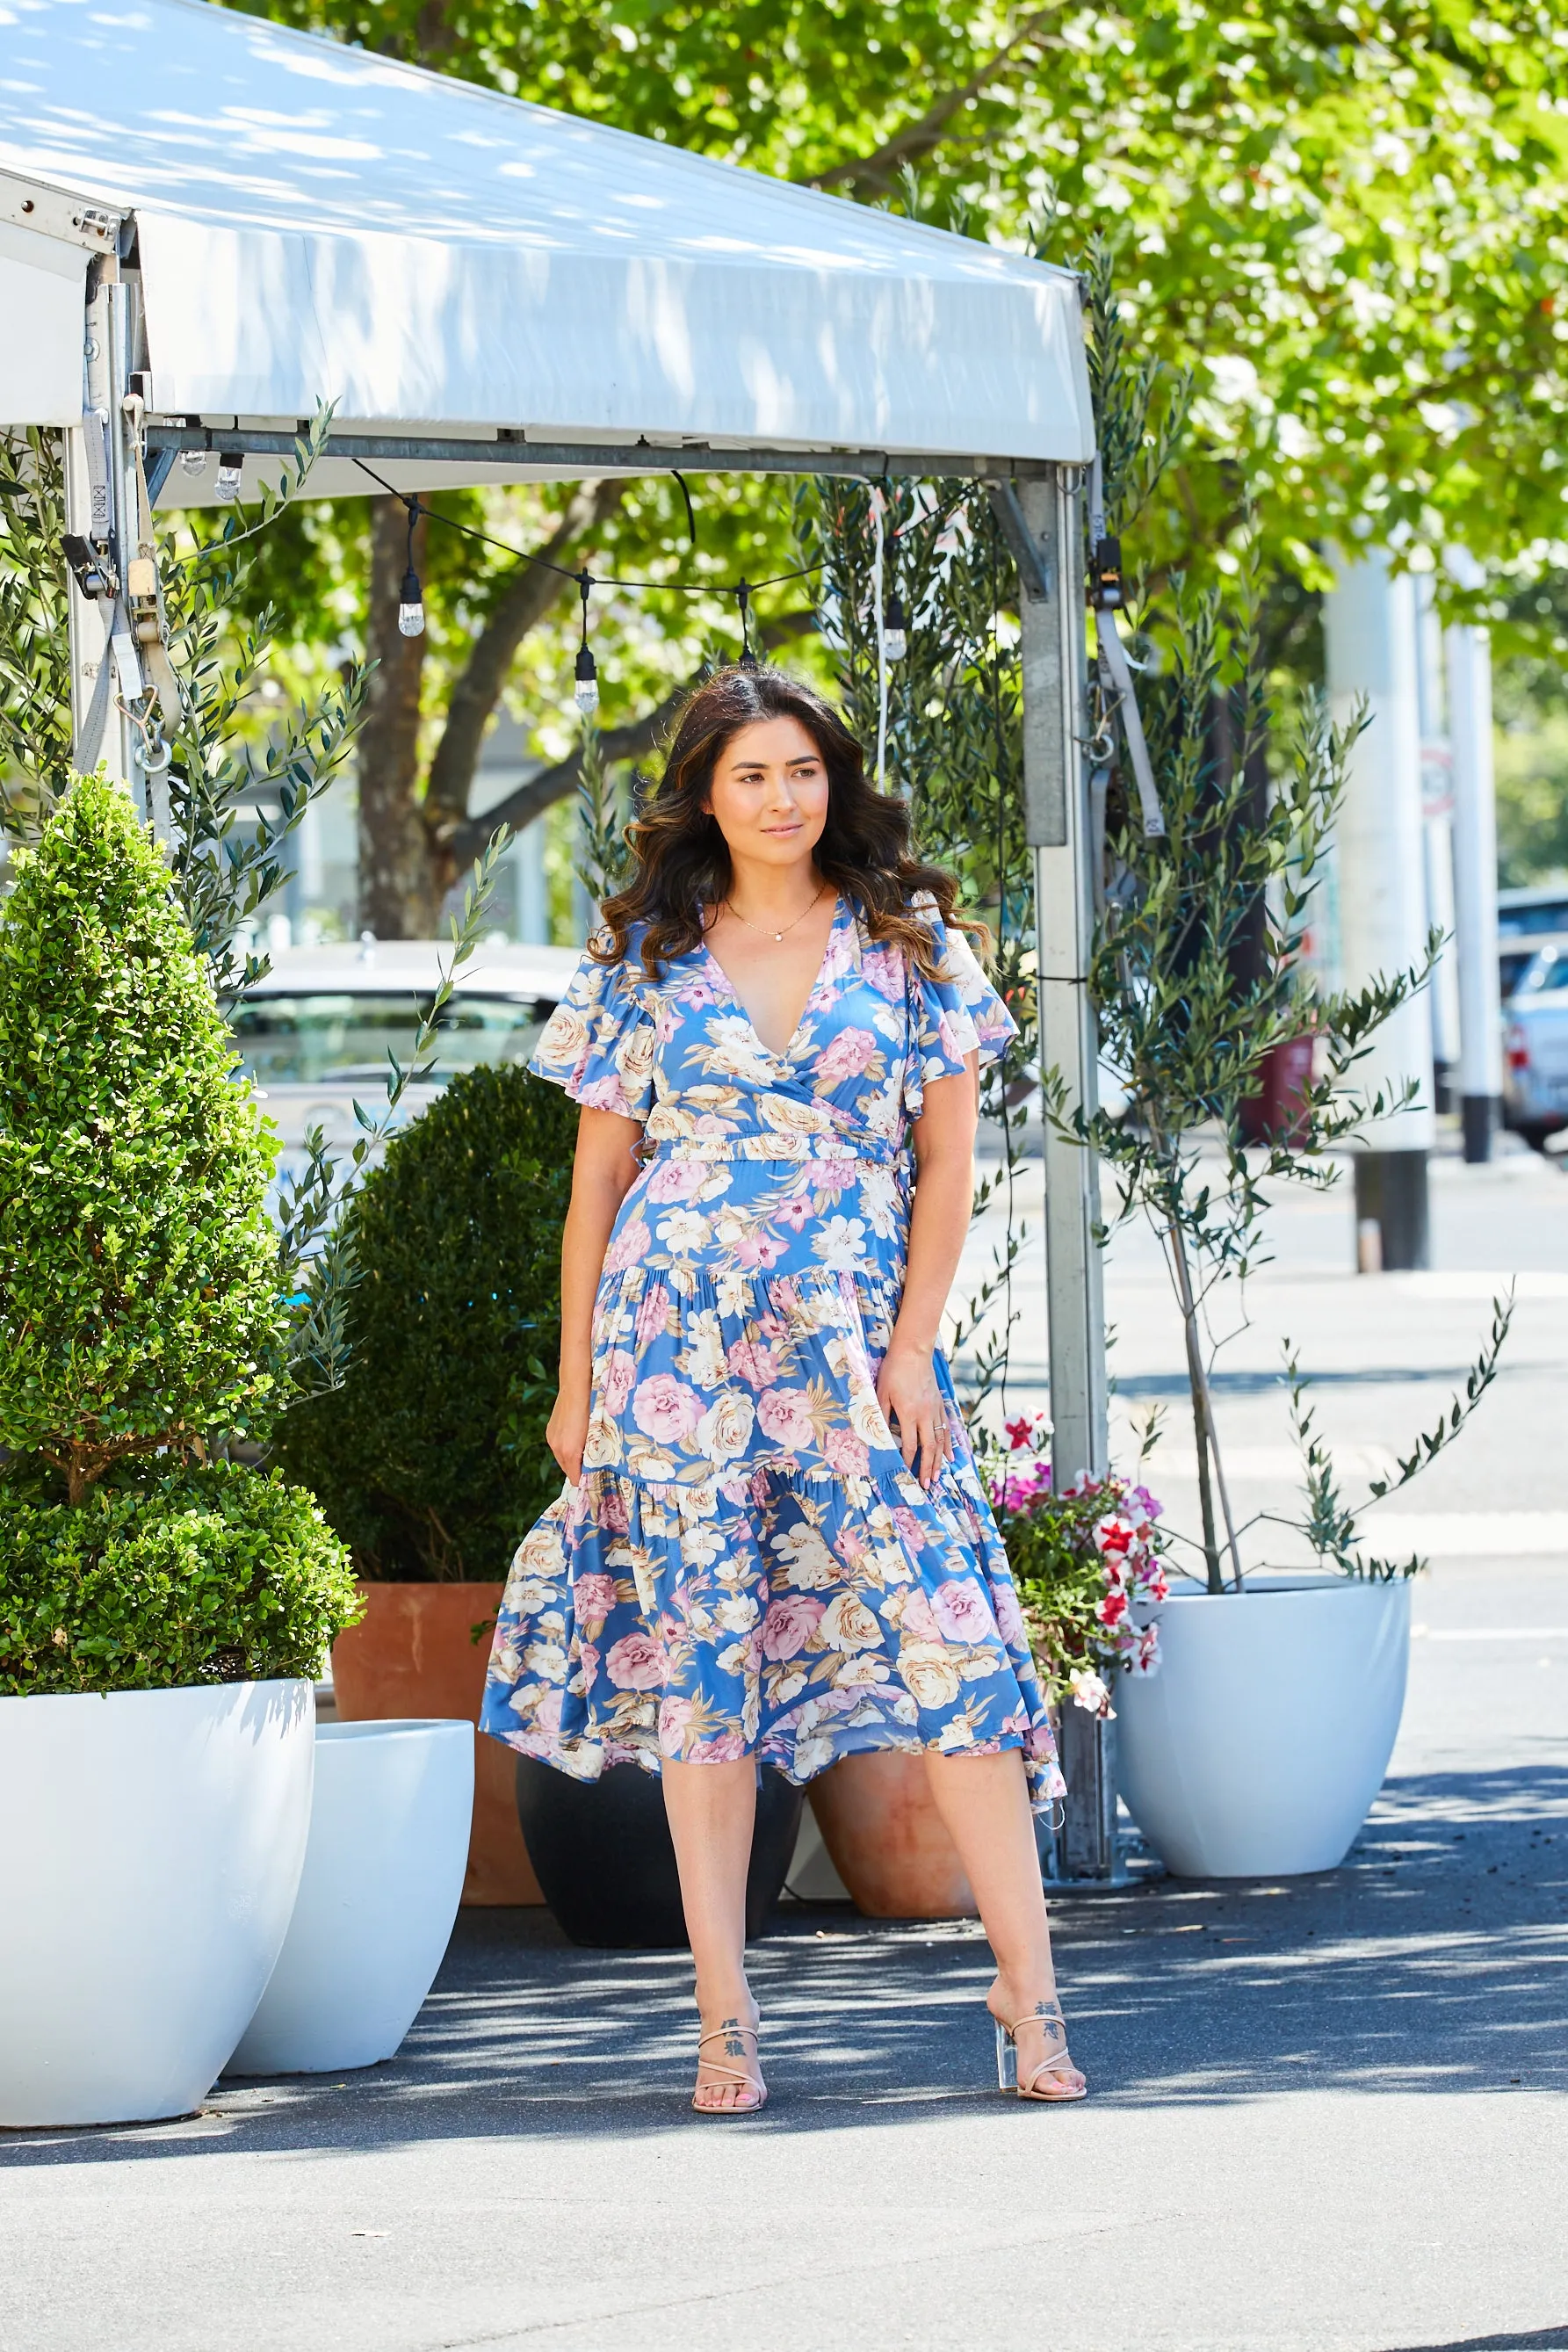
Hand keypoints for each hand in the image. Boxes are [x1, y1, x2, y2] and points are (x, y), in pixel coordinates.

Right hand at [546, 1383, 590, 1484]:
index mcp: (570, 1451)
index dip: (586, 1481)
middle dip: (580, 1471)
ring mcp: (552, 1438)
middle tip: (595, 1468)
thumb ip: (595, 1451)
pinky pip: (559, 1448)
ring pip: (563, 1459)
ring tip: (587, 1452)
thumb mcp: (598, 1433)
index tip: (596, 1481)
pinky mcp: (550, 1431)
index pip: (576, 1478)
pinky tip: (578, 1439)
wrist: (576, 1385)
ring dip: (573, 1459)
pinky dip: (567, 1449)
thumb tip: (597, 1465)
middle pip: (568, 1470)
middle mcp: (557, 1447)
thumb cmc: (593, 1407)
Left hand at [875, 1339, 951, 1489]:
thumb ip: (880, 1415)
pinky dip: (949, 1444)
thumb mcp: (881, 1393)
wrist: (913, 1350)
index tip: (905, 1475)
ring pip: (940, 1441)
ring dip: (939, 1461)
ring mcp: (935, 1410)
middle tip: (927, 1486)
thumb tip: (877, 1436)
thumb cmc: (893, 1371)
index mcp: (909, 1414)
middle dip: (927, 1469)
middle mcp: (925, 1415)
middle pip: (929, 1448)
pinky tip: (950, 1456)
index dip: (907, 1462)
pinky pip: (947, 1428)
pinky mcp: (940, 1403)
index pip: (909, 1445)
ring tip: (938, 1477)